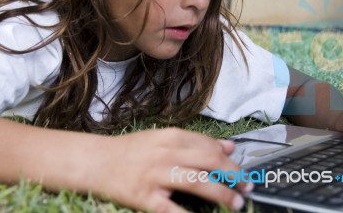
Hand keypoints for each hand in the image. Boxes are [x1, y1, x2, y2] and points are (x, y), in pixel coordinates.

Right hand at [79, 128, 251, 212]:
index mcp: (171, 137)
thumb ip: (196, 142)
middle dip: (234, 175)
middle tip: (247, 187)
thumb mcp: (163, 139)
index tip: (241, 171)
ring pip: (198, 182)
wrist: (96, 161)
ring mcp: (156, 175)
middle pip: (210, 161)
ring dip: (222, 194)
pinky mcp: (144, 196)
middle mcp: (166, 153)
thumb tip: (228, 145)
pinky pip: (172, 210)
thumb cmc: (130, 150)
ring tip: (236, 203)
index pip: (210, 146)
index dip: (230, 160)